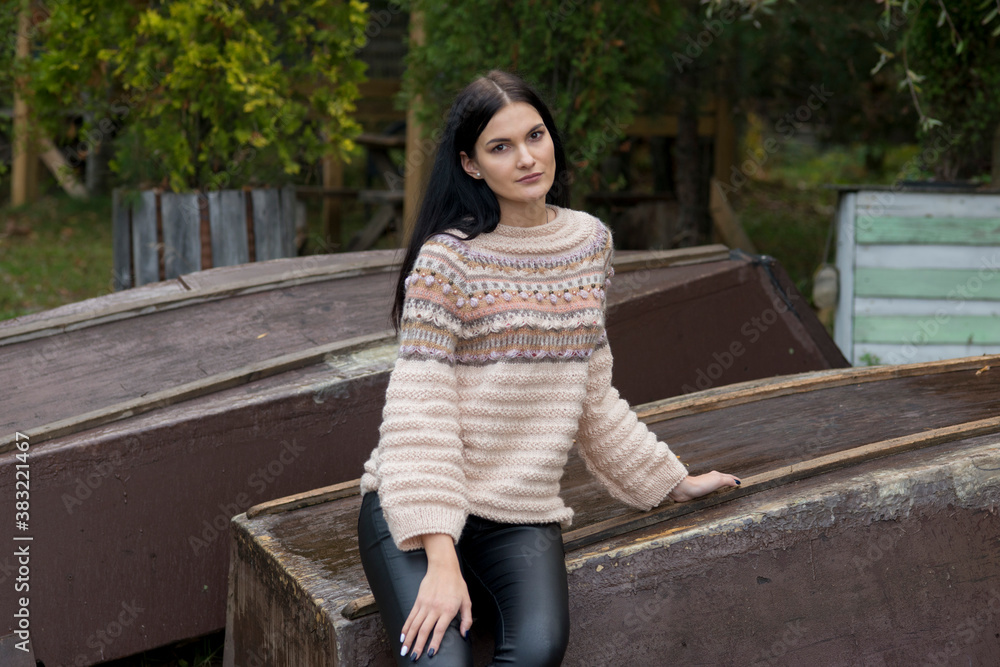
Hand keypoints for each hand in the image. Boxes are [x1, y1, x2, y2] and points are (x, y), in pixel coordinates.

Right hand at [400, 534, 472, 660]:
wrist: (443, 567)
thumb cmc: (457, 584)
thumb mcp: (467, 601)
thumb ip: (467, 619)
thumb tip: (465, 634)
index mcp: (447, 610)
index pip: (439, 630)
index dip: (434, 643)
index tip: (430, 654)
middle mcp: (435, 608)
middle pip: (424, 630)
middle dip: (417, 646)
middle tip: (413, 657)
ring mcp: (425, 605)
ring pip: (414, 625)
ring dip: (408, 639)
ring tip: (404, 650)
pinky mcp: (418, 601)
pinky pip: (411, 616)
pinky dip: (406, 627)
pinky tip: (402, 636)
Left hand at [667, 470, 740, 501]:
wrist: (685, 489)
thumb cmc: (701, 484)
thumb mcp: (718, 480)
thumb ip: (727, 480)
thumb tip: (736, 482)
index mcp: (715, 475)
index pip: (728, 477)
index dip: (734, 479)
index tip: (739, 482)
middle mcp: (710, 479)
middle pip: (722, 480)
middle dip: (728, 482)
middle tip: (735, 485)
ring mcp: (705, 486)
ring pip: (716, 486)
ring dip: (721, 487)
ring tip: (726, 491)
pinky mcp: (700, 493)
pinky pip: (710, 493)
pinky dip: (715, 493)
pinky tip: (714, 496)